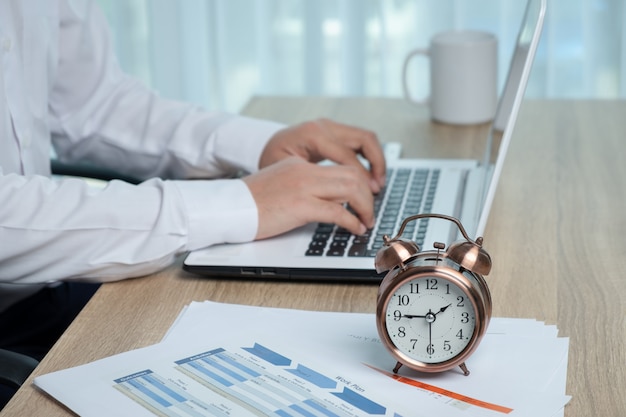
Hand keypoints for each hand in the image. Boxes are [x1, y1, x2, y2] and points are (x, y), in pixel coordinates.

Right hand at [243, 157, 374, 239]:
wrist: (228, 207)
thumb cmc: (249, 204)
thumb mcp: (280, 186)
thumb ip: (303, 188)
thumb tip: (329, 203)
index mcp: (299, 164)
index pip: (340, 167)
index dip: (359, 184)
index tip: (363, 200)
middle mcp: (304, 171)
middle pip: (352, 174)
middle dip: (367, 195)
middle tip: (369, 213)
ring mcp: (303, 186)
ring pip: (351, 188)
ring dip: (364, 207)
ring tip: (366, 221)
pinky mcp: (300, 205)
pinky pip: (337, 211)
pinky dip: (352, 221)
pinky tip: (354, 229)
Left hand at [259, 119, 385, 192]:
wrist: (262, 146)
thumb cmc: (270, 161)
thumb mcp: (287, 172)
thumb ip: (314, 181)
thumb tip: (342, 197)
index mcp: (312, 134)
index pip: (348, 156)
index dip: (361, 179)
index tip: (367, 197)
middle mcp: (324, 126)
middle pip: (364, 139)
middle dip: (376, 164)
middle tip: (378, 188)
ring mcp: (330, 126)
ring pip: (366, 138)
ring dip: (376, 160)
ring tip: (377, 183)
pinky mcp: (334, 132)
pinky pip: (359, 141)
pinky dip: (368, 157)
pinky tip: (368, 176)